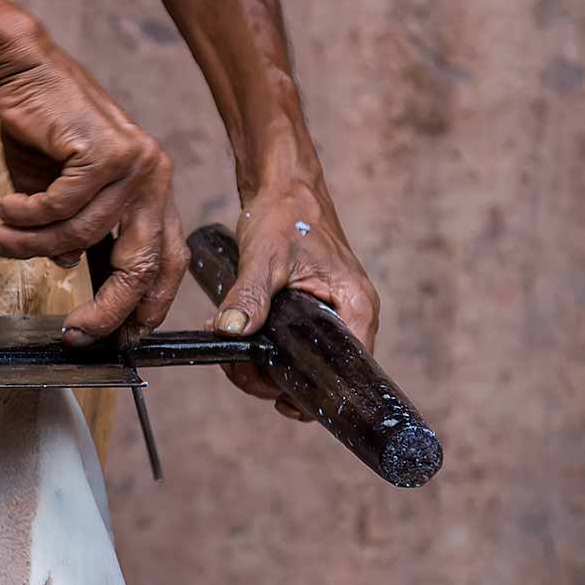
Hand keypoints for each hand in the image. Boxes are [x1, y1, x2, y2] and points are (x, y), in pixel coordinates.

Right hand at [0, 30, 188, 344]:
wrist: (27, 71)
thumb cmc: (44, 132)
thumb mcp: (65, 191)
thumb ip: (79, 229)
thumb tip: (72, 268)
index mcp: (154, 191)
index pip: (168, 261)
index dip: (149, 304)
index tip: (122, 338)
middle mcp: (155, 178)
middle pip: (141, 264)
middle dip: (108, 309)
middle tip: (73, 333)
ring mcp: (136, 164)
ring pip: (82, 235)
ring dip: (32, 246)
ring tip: (0, 239)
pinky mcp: (104, 151)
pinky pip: (61, 207)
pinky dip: (27, 215)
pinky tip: (7, 206)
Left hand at [213, 181, 379, 420]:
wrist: (283, 185)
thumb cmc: (285, 213)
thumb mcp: (265, 257)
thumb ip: (249, 296)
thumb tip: (229, 333)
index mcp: (355, 307)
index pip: (350, 371)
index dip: (317, 395)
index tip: (279, 400)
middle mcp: (350, 316)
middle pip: (320, 374)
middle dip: (276, 380)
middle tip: (239, 369)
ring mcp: (331, 315)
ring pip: (302, 363)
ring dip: (265, 367)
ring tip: (232, 355)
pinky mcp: (312, 312)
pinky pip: (292, 346)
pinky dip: (266, 350)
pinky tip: (239, 341)